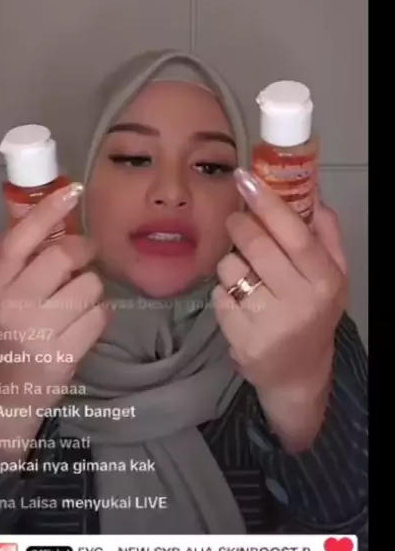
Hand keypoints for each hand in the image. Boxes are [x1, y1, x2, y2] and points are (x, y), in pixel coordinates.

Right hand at [0, 183, 107, 458]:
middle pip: (62, 256)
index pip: (19, 239)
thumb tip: (51, 202)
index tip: (72, 191)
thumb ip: (23, 251)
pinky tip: (85, 320)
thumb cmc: (9, 328)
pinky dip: (101, 312)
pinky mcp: (64, 355)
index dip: (47, 211)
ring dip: (92, 286)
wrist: (7, 391)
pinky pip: (101, 314)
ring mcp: (37, 334)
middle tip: (84, 254)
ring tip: (77, 299)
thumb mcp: (2, 290)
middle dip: (83, 249)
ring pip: (89, 285)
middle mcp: (10, 308)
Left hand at [212, 169, 347, 448]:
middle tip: (236, 219)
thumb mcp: (333, 276)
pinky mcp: (241, 341)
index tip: (244, 177)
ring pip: (231, 269)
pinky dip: (224, 291)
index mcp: (325, 281)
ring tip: (245, 272)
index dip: (267, 202)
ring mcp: (269, 325)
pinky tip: (240, 301)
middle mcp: (301, 303)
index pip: (294, 234)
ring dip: (231, 261)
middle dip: (239, 224)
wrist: (297, 373)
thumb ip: (325, 234)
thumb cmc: (313, 312)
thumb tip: (311, 192)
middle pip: (256, 246)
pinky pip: (218, 296)